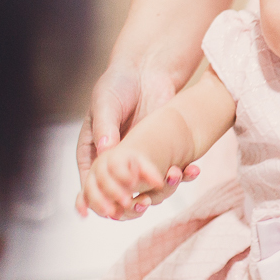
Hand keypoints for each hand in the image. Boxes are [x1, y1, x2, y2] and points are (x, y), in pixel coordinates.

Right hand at [76, 62, 195, 218]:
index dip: (97, 200)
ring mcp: (138, 161)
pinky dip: (179, 176)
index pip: (90, 184)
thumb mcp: (105, 102)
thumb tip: (106, 149)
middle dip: (130, 204)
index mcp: (93, 152)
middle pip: (117, 194)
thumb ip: (105, 126)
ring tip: (170, 182)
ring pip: (146, 188)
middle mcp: (114, 162)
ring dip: (159, 192)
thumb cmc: (117, 84)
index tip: (108, 210)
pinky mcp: (161, 155)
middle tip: (142, 204)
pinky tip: (190, 171)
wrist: (146, 70)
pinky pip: (169, 173)